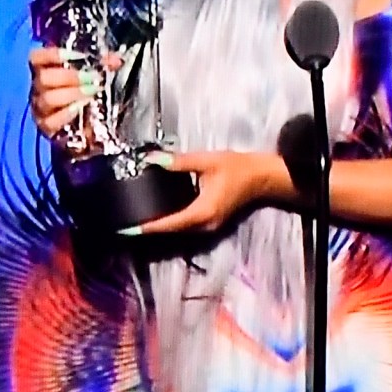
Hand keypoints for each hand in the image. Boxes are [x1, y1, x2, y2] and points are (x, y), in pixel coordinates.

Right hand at [28, 45, 103, 139]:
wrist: (87, 127)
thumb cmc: (85, 94)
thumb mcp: (93, 76)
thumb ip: (103, 65)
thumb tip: (116, 60)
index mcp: (45, 71)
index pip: (36, 57)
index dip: (53, 54)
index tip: (77, 56)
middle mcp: (38, 88)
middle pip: (44, 78)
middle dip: (69, 76)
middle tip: (91, 78)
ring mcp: (40, 109)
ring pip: (47, 99)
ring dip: (72, 94)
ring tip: (91, 92)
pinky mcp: (46, 127)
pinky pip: (51, 121)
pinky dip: (66, 114)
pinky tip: (80, 109)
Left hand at [130, 151, 286, 235]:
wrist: (263, 178)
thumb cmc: (238, 168)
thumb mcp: (206, 162)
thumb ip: (178, 162)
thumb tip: (152, 160)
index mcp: (202, 213)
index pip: (169, 223)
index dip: (148, 226)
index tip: (128, 228)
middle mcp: (204, 225)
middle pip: (172, 230)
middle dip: (150, 228)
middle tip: (127, 223)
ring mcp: (209, 226)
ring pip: (179, 230)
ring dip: (161, 226)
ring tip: (139, 220)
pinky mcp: (211, 222)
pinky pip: (187, 226)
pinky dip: (172, 222)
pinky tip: (161, 214)